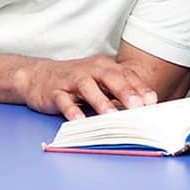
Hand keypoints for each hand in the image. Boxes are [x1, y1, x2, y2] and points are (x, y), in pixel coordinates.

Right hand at [17, 56, 161, 120]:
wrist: (37, 76)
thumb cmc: (75, 82)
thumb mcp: (99, 82)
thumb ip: (118, 92)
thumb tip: (144, 109)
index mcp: (104, 67)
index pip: (126, 75)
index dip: (140, 87)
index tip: (153, 101)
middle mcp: (89, 71)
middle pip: (109, 78)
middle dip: (125, 92)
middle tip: (138, 107)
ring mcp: (71, 80)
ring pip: (87, 87)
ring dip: (101, 101)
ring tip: (112, 116)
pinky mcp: (55, 92)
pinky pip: (64, 101)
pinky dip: (72, 111)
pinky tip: (80, 122)